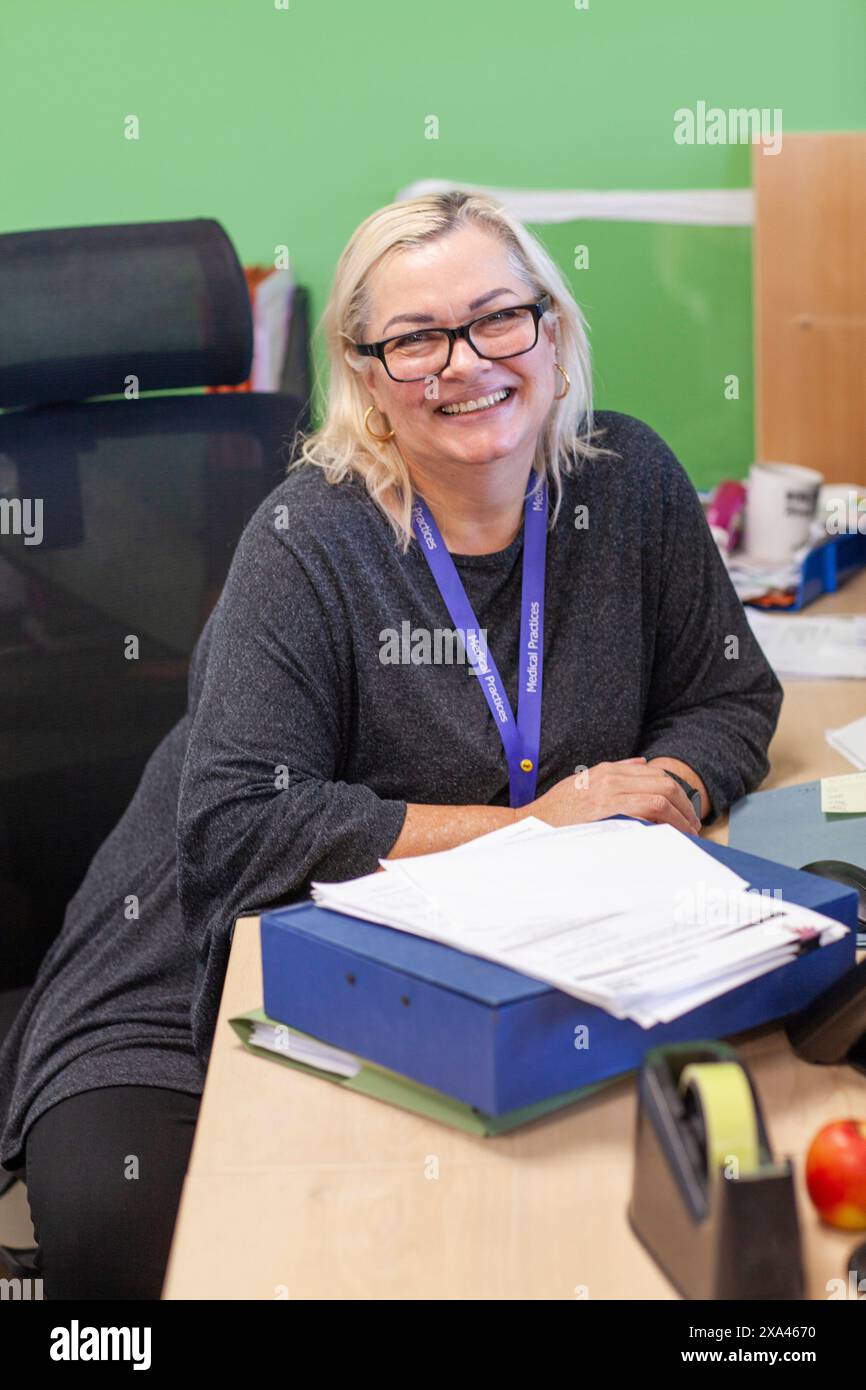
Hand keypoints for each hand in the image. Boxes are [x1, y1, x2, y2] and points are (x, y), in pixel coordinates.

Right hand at [520, 757, 702, 835]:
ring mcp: (609, 798)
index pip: (655, 775)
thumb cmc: (554, 812)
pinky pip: (648, 815)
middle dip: (686, 806)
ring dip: (681, 818)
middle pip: (664, 786)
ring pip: (661, 800)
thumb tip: (643, 764)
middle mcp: (610, 780)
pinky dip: (665, 826)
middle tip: (694, 825)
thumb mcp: (581, 783)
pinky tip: (672, 838)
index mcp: (606, 772)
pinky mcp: (608, 816)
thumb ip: (613, 772)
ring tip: (688, 834)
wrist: (528, 828)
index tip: (685, 811)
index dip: (677, 793)